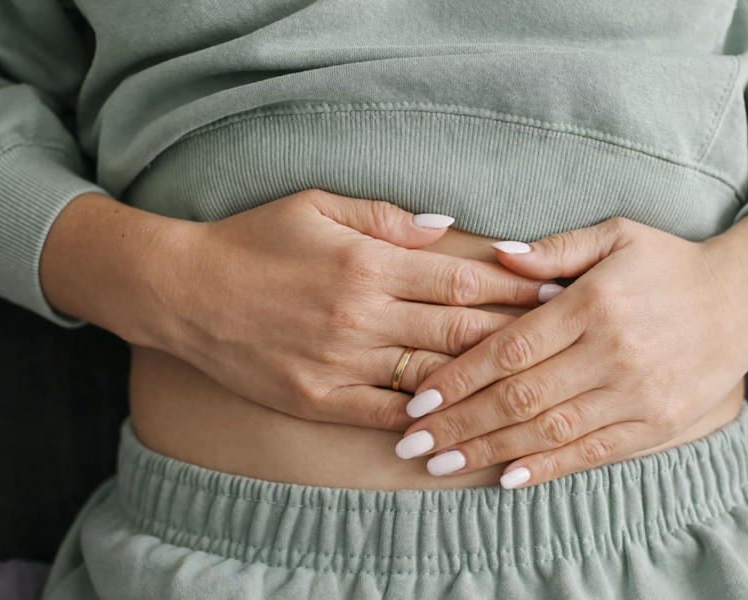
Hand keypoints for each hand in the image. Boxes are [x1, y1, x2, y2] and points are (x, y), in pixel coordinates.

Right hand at [41, 189, 551, 429]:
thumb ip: (386, 218)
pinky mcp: (318, 399)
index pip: (462, 281)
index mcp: (367, 264)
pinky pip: (386, 413)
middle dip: (517, 332)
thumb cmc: (252, 241)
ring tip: (528, 379)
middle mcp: (361, 316)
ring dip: (483, 379)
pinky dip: (427, 418)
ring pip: (432, 377)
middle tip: (563, 336)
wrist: (184, 292)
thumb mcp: (315, 206)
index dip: (513, 288)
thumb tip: (447, 225)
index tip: (553, 289)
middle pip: (459, 330)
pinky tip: (463, 419)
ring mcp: (340, 362)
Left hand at [394, 215, 747, 485]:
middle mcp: (612, 353)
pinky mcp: (658, 423)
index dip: (459, 377)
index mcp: (593, 304)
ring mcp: (637, 393)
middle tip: (412, 444)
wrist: (745, 299)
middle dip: (459, 423)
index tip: (417, 399)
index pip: (510, 348)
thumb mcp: (616, 235)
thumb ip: (554, 249)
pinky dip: (549, 468)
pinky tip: (507, 478)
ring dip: (489, 450)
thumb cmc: (669, 263)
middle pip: (520, 397)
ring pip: (549, 431)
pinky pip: (594, 452)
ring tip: (441, 465)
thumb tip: (497, 254)